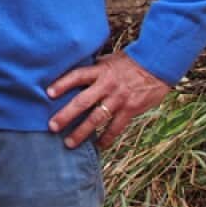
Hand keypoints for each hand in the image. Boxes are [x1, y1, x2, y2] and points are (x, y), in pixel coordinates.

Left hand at [46, 52, 170, 148]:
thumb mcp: (108, 60)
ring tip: (69, 143)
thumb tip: (73, 72)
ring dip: (82, 132)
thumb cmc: (130, 61)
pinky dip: (107, 138)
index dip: (62, 84)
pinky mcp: (130, 109)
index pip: (77, 76)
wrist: (157, 65)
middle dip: (66, 115)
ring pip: (97, 119)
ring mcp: (118, 99)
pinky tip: (98, 146)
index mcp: (100, 71)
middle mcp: (107, 85)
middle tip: (52, 126)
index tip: (48, 93)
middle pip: (82, 102)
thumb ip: (92, 68)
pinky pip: (116, 127)